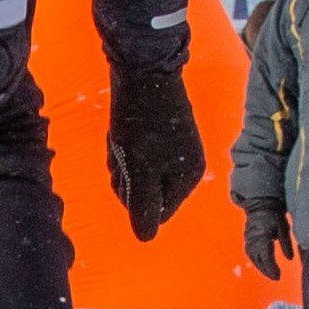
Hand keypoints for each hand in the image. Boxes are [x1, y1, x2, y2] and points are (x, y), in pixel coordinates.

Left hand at [104, 57, 205, 240]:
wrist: (143, 68)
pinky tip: (120, 131)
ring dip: (123, 161)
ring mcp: (175, 148)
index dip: (133, 197)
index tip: (127, 173)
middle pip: (147, 192)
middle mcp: (187, 165)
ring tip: (120, 138)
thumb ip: (143, 206)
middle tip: (122, 152)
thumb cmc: (142, 123)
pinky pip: (139, 153)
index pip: (156, 212)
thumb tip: (146, 239)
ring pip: (139, 171)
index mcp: (187, 178)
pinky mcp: (161, 131)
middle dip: (128, 178)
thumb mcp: (140, 169)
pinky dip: (125, 146)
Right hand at [239, 204, 286, 280]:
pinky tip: (263, 264)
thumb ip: (286, 244)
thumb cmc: (275, 216)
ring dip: (261, 267)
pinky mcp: (247, 238)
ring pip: (253, 258)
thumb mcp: (284, 228)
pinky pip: (251, 253)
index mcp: (264, 236)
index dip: (272, 268)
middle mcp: (254, 239)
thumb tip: (290, 259)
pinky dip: (257, 260)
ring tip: (270, 273)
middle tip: (276, 278)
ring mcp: (249, 239)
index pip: (266, 257)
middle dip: (267, 270)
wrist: (261, 204)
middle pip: (259, 260)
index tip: (278, 277)